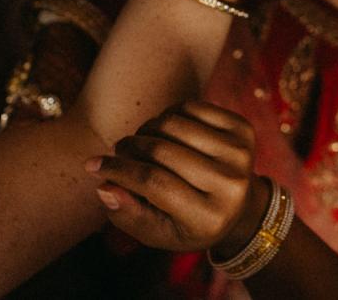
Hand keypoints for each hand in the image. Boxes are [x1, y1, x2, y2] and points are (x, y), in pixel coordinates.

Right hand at [87, 101, 267, 254]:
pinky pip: (192, 107)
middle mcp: (230, 185)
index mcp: (209, 218)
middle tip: (118, 150)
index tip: (93, 165)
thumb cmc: (189, 221)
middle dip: (130, 147)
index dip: (117, 170)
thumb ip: (128, 214)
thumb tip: (104, 187)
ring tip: (142, 142)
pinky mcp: (244, 129)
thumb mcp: (157, 231)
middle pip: (162, 151)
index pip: (153, 183)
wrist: (241, 205)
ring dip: (148, 129)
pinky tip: (166, 131)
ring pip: (174, 124)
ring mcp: (240, 154)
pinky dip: (170, 114)